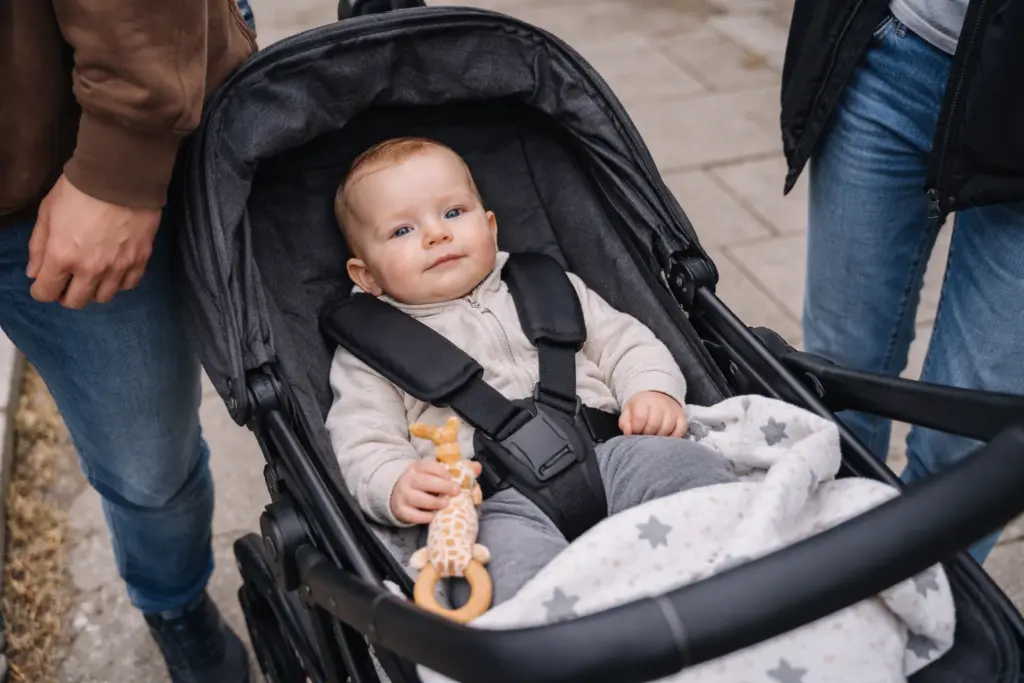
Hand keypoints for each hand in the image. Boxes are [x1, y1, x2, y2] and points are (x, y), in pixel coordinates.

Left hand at [27, 174, 160, 308]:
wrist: (120, 176)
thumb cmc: (78, 190)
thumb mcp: (47, 213)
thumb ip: (38, 246)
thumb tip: (34, 272)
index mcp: (61, 257)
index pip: (45, 293)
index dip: (41, 289)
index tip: (44, 282)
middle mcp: (90, 269)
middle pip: (76, 302)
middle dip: (66, 294)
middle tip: (68, 281)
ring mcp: (118, 267)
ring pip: (103, 297)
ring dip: (93, 290)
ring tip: (92, 276)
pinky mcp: (140, 260)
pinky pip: (129, 285)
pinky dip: (119, 282)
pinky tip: (114, 270)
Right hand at [390, 458, 482, 524]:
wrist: (400, 495)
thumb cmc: (426, 484)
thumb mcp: (437, 474)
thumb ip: (458, 471)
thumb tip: (477, 467)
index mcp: (418, 467)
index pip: (427, 465)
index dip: (440, 470)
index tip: (450, 476)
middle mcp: (408, 479)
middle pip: (423, 481)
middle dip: (441, 486)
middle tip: (456, 491)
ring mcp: (403, 495)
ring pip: (416, 498)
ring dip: (433, 502)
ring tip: (446, 504)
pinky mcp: (401, 510)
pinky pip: (411, 515)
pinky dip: (423, 517)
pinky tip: (433, 517)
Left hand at [619, 391, 687, 436]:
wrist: (657, 397)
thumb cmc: (641, 408)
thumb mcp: (628, 411)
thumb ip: (625, 422)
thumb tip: (628, 433)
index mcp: (645, 401)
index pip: (640, 418)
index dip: (636, 429)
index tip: (634, 432)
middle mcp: (661, 404)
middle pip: (654, 425)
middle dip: (646, 434)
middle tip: (644, 436)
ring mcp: (673, 411)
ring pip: (667, 429)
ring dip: (658, 438)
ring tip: (653, 437)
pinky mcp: (682, 418)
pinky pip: (680, 431)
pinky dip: (673, 438)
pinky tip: (665, 439)